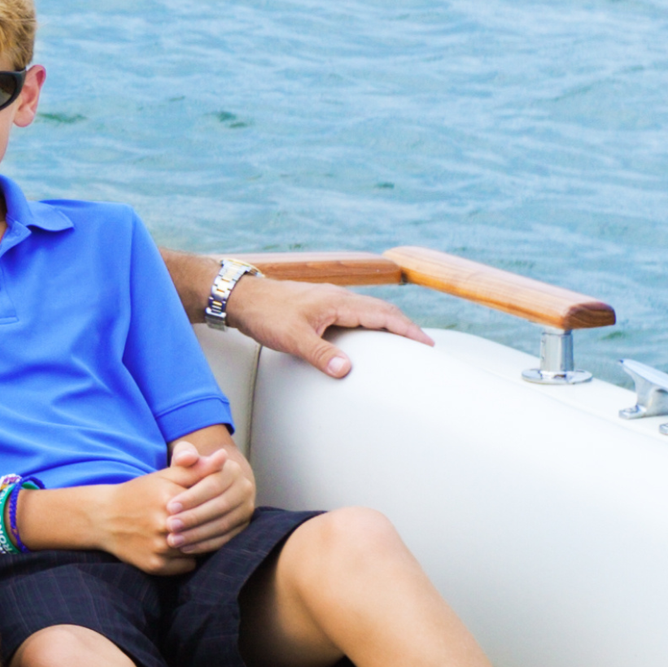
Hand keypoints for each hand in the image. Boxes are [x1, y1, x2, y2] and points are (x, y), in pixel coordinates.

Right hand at [83, 471, 203, 575]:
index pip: (208, 506)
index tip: (209, 505)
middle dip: (205, 526)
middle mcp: (163, 525)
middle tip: (202, 522)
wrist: (104, 518)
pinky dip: (184, 558)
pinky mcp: (154, 565)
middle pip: (203, 530)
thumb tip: (223, 456)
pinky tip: (175, 546)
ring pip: (197, 549)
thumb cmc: (139, 494)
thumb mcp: (165, 477)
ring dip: (196, 543)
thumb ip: (196, 468)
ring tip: (187, 533)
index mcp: (169, 500)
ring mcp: (158, 547)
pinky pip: (186, 566)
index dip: (211, 506)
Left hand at [159, 437, 254, 556]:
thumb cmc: (191, 470)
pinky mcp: (243, 527)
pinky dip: (206, 545)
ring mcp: (246, 509)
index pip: (213, 485)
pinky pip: (226, 539)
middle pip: (220, 506)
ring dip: (198, 535)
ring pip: (223, 525)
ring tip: (174, 540)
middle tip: (170, 526)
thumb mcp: (186, 456)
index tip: (169, 507)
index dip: (191, 497)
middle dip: (193, 517)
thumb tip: (187, 457)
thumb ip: (184, 454)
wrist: (210, 485)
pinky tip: (186, 548)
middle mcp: (244, 489)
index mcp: (232, 470)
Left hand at [225, 275, 431, 380]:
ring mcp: (328, 298)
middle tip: (423, 344)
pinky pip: (354, 311)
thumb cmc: (265, 314)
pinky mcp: (319, 304)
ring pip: (368, 308)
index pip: (384, 314)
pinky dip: (370, 321)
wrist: (241, 297)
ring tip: (402, 339)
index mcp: (338, 302)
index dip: (407, 329)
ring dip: (388, 322)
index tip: (426, 343)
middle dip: (405, 326)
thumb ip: (320, 354)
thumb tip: (346, 370)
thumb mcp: (292, 338)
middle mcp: (338, 297)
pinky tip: (366, 332)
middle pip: (381, 309)